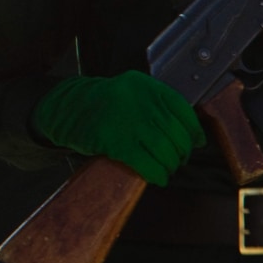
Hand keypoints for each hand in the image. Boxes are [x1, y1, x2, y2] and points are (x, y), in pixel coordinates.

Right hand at [33, 71, 205, 185]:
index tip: (196, 142)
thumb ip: (156, 104)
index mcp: (144, 85)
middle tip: (178, 159)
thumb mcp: (130, 92)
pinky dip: (157, 174)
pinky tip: (157, 177)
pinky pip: (149, 165)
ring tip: (166, 169)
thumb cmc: (101, 104)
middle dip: (182, 152)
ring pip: (166, 152)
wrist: (65, 109)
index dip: (194, 130)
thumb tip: (192, 132)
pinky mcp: (117, 143)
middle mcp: (139, 101)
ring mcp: (128, 122)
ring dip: (170, 166)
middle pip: (176, 134)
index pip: (183, 110)